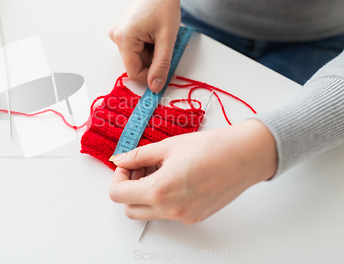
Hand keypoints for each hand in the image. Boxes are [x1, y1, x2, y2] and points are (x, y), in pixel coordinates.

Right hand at [108, 0, 180, 92]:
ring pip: (137, 58)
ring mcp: (118, 34)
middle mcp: (116, 37)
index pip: (134, 72)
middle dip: (153, 61)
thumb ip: (161, 65)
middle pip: (135, 64)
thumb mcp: (167, 39)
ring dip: (152, 53)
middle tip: (166, 45)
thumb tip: (155, 87)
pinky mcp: (123, 32)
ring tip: (160, 36)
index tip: (166, 70)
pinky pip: (136, 49)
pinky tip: (154, 33)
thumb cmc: (165, 5)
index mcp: (124, 38)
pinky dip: (148, 47)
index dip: (151, 75)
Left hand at [108, 120, 277, 222]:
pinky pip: (168, 212)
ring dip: (145, 194)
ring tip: (159, 169)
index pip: (118, 194)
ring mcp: (184, 216)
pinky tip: (174, 176)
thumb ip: (139, 155)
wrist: (245, 156)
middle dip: (128, 188)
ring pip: (149, 212)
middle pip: (130, 209)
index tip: (127, 164)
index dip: (118, 176)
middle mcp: (170, 209)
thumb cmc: (212, 148)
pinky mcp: (195, 217)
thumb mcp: (168, 146)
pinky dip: (163, 198)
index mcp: (159, 190)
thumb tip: (121, 159)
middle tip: (140, 167)